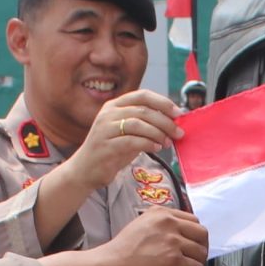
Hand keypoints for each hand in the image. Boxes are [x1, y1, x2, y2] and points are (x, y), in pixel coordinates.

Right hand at [63, 90, 183, 188]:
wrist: (86, 169)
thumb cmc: (111, 150)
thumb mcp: (128, 132)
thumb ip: (145, 124)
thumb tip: (173, 122)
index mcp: (114, 105)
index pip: (142, 95)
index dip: (163, 102)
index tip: (179, 113)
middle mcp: (108, 113)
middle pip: (143, 110)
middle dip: (165, 121)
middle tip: (178, 132)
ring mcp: (105, 129)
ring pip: (138, 124)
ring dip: (158, 133)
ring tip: (167, 142)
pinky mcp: (105, 146)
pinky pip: (131, 141)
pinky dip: (147, 144)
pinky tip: (156, 148)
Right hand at [92, 206, 208, 265]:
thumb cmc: (120, 252)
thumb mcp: (140, 226)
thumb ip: (159, 227)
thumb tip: (176, 238)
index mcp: (161, 213)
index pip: (192, 219)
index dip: (195, 234)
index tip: (193, 243)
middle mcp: (169, 223)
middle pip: (201, 233)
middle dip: (202, 247)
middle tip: (196, 257)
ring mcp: (172, 241)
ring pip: (200, 252)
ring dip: (198, 263)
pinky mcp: (174, 260)